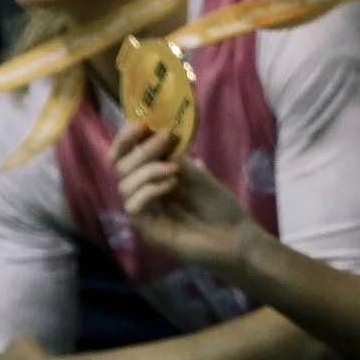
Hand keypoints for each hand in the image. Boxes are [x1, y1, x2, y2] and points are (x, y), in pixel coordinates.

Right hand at [111, 124, 259, 276]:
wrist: (236, 236)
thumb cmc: (218, 205)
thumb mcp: (197, 173)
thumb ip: (175, 156)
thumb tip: (157, 131)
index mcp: (152, 179)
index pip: (124, 157)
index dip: (126, 139)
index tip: (142, 123)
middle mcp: (144, 195)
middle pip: (122, 168)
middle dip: (142, 150)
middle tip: (165, 138)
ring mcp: (145, 215)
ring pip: (124, 186)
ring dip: (148, 170)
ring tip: (175, 169)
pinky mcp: (150, 232)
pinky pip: (134, 207)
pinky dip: (150, 191)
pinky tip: (171, 185)